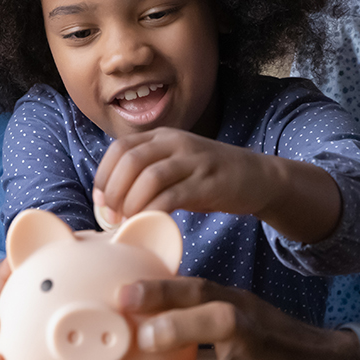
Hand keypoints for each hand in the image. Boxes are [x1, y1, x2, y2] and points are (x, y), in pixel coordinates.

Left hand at [91, 127, 273, 223]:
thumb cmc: (209, 178)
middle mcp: (176, 143)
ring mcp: (194, 160)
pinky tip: (151, 223)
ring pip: (149, 177)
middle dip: (113, 191)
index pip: (119, 148)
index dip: (103, 175)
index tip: (100, 201)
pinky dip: (154, 211)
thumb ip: (146, 174)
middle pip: (130, 160)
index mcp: (162, 136)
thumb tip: (109, 200)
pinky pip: (172, 196)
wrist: (258, 177)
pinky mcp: (208, 182)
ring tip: (127, 222)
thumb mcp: (175, 165)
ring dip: (131, 203)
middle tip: (111, 216)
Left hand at [118, 277, 359, 359]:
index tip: (123, 294)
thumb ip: (195, 312)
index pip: (200, 290)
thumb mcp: (240, 313)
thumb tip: (138, 318)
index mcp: (239, 307)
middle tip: (144, 337)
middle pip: (220, 320)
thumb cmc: (271, 341)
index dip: (162, 289)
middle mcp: (251, 334)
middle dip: (180, 326)